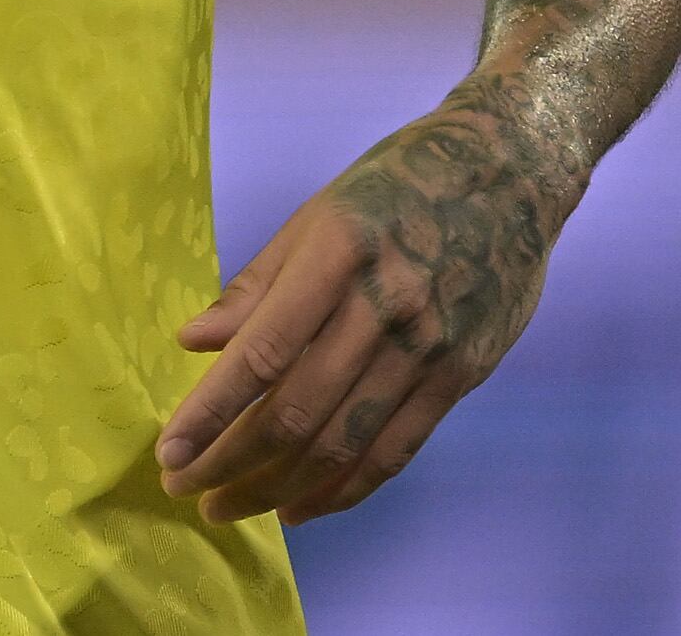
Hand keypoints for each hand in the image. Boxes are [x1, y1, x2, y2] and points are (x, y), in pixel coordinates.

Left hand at [156, 88, 577, 527]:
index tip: (169, 453)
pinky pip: (397, 449)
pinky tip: (301, 505)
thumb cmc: (396, 184)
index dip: (210, 413)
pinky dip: (345, 488)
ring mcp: (429, 347)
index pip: (260, 354)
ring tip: (231, 508)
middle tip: (186, 489)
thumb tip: (192, 341)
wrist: (510, 172)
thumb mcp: (317, 213)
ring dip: (279, 488)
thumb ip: (256, 284)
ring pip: (344, 442)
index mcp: (334, 255)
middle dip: (232, 462)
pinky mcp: (463, 375)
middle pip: (297, 410)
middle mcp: (383, 307)